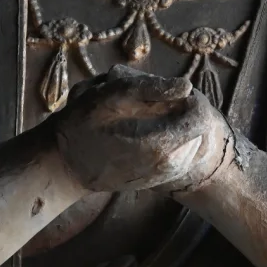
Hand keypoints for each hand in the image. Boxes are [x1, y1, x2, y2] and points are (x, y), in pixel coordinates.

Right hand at [52, 65, 232, 194]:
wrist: (66, 164)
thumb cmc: (83, 124)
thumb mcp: (112, 96)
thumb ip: (152, 89)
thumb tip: (187, 86)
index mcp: (163, 142)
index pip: (201, 116)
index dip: (189, 98)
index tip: (171, 91)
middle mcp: (170, 164)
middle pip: (197, 129)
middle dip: (182, 111)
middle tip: (155, 103)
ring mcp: (165, 175)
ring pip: (191, 143)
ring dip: (176, 126)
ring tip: (148, 117)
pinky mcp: (158, 180)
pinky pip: (180, 156)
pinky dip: (171, 141)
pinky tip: (146, 133)